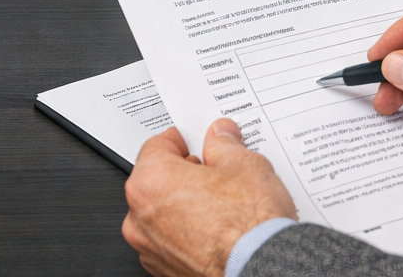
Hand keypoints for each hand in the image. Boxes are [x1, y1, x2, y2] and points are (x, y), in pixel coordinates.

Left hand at [122, 119, 296, 276]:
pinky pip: (172, 239)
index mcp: (150, 182)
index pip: (157, 146)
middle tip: (216, 169)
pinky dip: (189, 231)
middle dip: (185, 172)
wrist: (262, 267)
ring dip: (186, 203)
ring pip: (164, 212)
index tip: (199, 140)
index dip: (184, 139)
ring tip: (223, 201)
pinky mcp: (166, 269)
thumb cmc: (248, 225)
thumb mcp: (244, 164)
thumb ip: (223, 144)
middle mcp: (140, 218)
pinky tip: (219, 227)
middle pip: (158, 180)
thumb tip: (220, 138)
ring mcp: (151, 248)